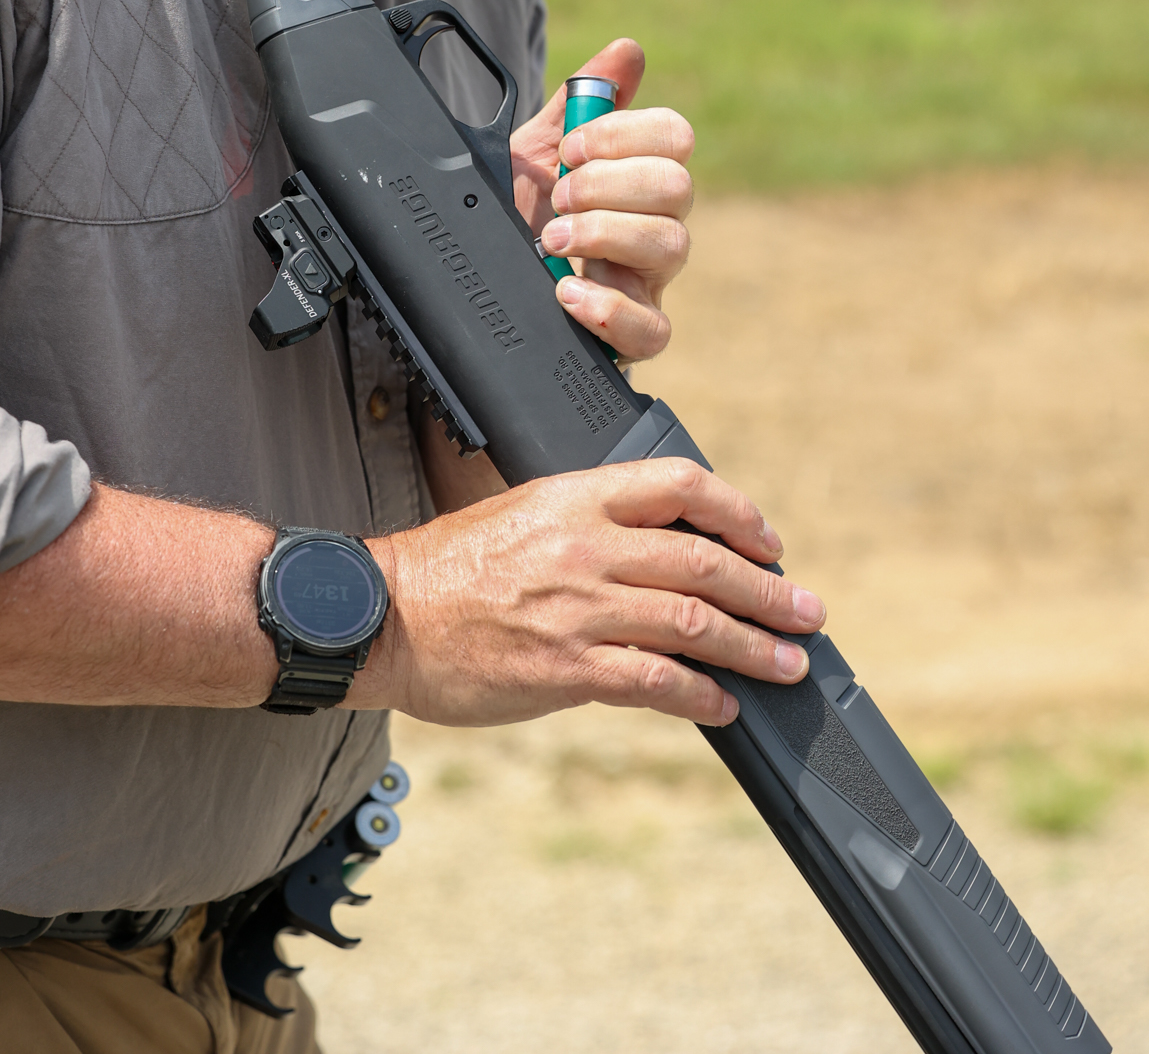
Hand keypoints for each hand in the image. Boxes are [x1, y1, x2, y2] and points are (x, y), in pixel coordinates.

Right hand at [353, 457, 824, 726]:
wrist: (383, 614)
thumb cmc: (449, 567)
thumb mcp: (524, 512)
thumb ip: (590, 525)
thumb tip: (662, 553)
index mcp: (575, 496)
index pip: (679, 485)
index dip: (737, 511)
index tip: (767, 540)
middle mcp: (585, 545)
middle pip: (703, 561)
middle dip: (767, 590)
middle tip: (806, 612)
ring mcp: (578, 608)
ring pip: (692, 623)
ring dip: (752, 646)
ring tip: (787, 664)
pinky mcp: (566, 668)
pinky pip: (654, 680)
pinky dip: (700, 694)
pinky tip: (723, 705)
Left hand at [509, 38, 692, 360]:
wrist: (481, 273)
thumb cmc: (520, 211)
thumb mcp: (533, 152)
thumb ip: (578, 103)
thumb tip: (627, 52)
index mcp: (641, 174)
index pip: (675, 137)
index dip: (624, 134)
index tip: (571, 147)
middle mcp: (657, 223)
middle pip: (678, 187)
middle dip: (608, 183)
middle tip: (557, 194)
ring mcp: (649, 280)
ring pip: (672, 246)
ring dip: (605, 233)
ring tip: (552, 239)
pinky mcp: (634, 332)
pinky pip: (655, 331)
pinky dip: (612, 309)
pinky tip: (569, 292)